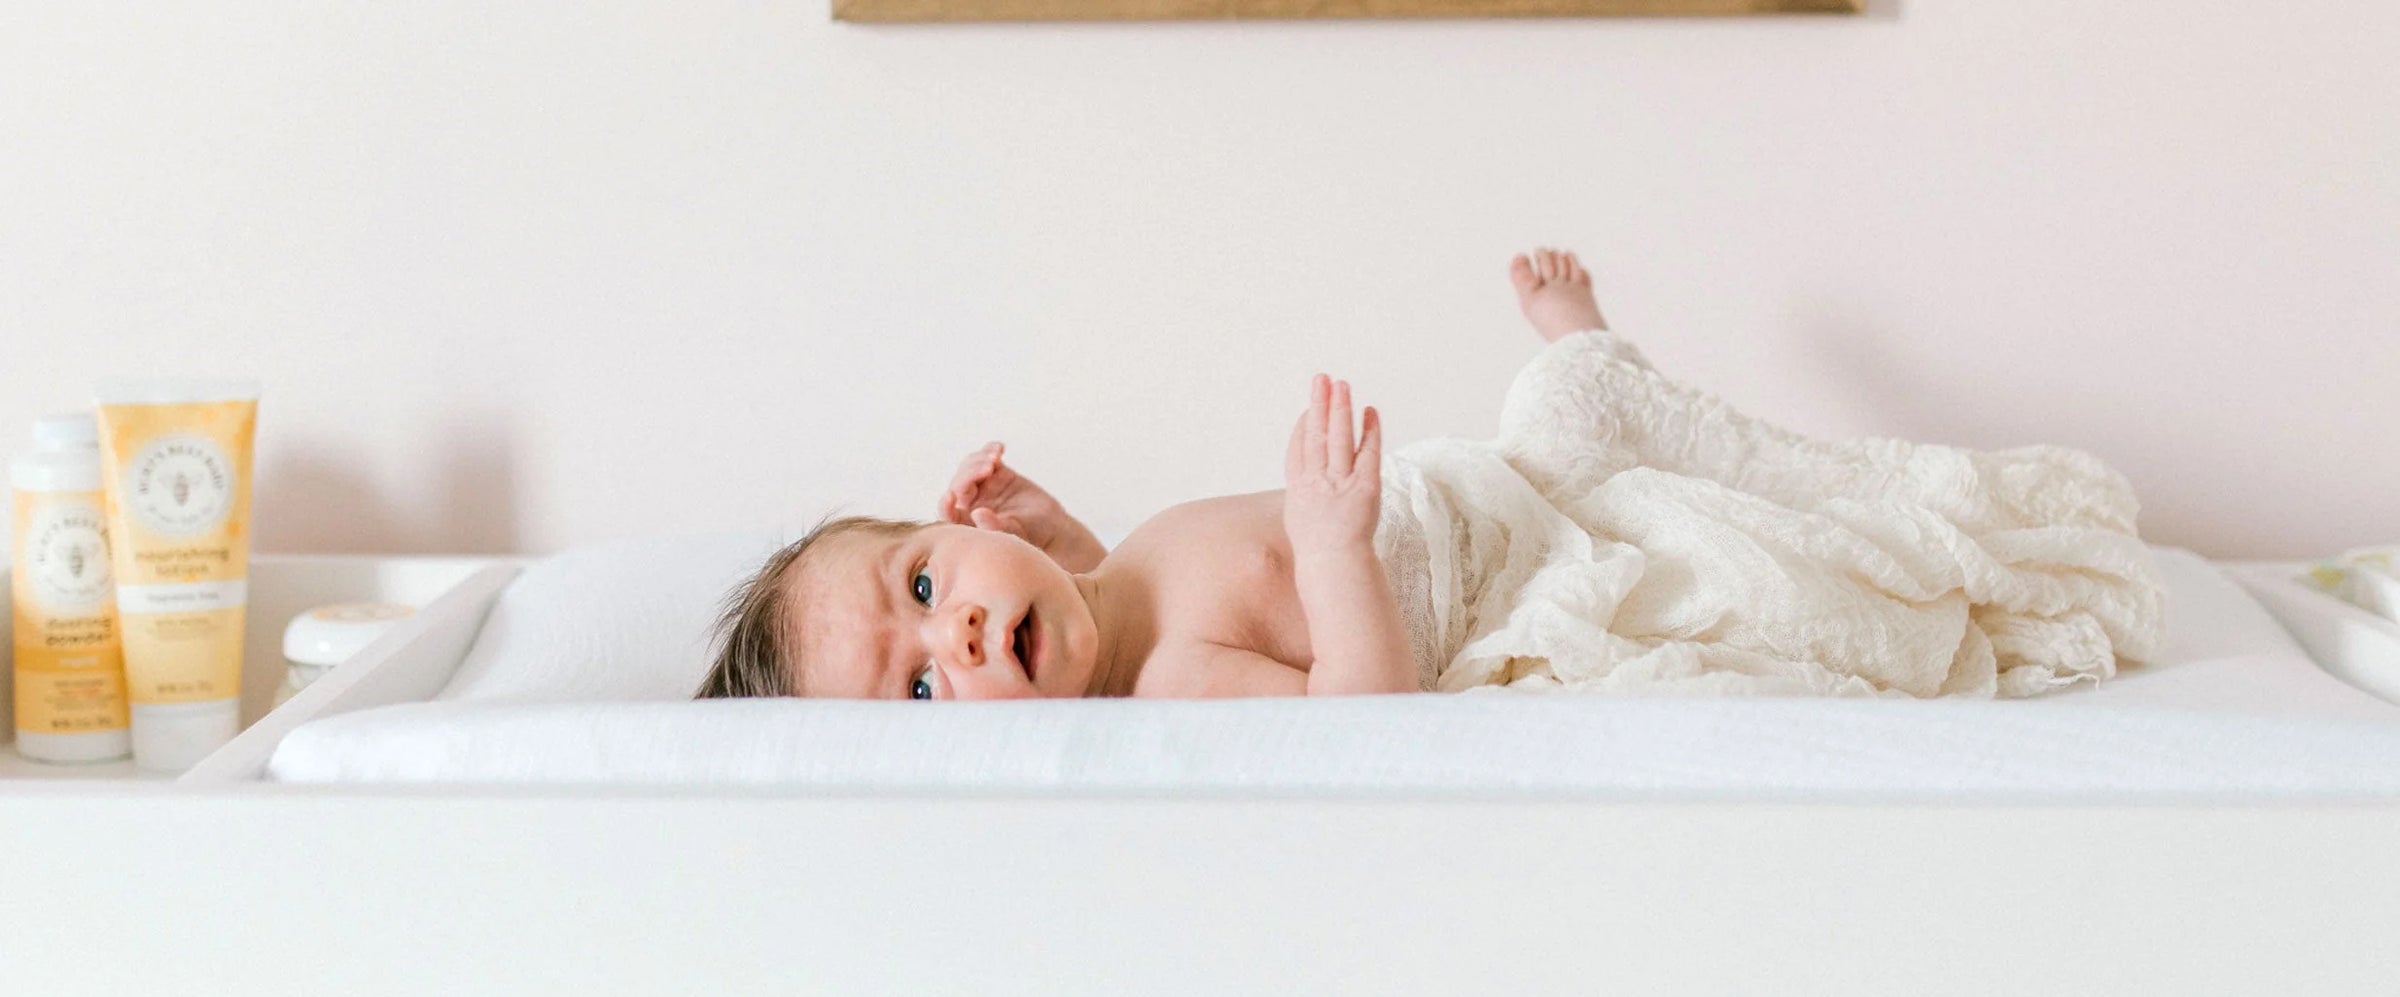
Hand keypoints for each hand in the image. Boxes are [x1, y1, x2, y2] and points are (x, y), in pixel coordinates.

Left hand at [939, 442, 1068, 549]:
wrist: (1052, 526)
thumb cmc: (1032, 536)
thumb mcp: (1014, 533)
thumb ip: (994, 526)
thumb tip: (976, 513)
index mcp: (969, 523)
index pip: (949, 514)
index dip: (945, 506)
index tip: (950, 496)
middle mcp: (972, 504)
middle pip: (959, 484)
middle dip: (970, 473)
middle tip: (989, 468)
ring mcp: (984, 487)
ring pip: (970, 467)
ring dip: (979, 459)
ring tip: (995, 458)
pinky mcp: (997, 474)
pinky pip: (987, 457)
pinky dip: (990, 449)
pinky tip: (1000, 449)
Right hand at [1283, 374, 1381, 557]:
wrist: (1334, 566)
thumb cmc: (1319, 550)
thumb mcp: (1300, 520)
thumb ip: (1303, 496)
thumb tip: (1307, 482)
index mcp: (1298, 489)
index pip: (1299, 450)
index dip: (1303, 427)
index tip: (1308, 410)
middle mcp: (1317, 480)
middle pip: (1318, 435)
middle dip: (1320, 404)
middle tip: (1322, 379)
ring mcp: (1340, 482)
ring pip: (1340, 437)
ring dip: (1340, 408)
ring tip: (1342, 384)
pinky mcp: (1365, 486)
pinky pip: (1368, 452)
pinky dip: (1369, 430)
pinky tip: (1369, 411)